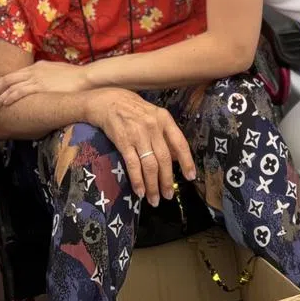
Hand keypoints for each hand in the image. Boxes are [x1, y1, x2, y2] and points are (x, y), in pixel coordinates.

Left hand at [0, 59, 93, 109]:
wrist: (84, 77)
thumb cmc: (74, 77)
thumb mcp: (57, 72)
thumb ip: (47, 76)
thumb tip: (42, 82)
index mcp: (38, 66)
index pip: (17, 73)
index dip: (4, 80)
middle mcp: (34, 71)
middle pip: (10, 78)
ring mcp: (36, 78)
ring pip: (12, 86)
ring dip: (0, 96)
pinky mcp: (39, 87)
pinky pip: (20, 92)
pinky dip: (10, 97)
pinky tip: (4, 103)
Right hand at [87, 88, 196, 206]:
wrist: (109, 101)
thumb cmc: (134, 109)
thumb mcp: (154, 115)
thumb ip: (164, 134)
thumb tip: (175, 158)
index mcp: (164, 119)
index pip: (180, 143)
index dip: (186, 161)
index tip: (190, 177)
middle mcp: (153, 126)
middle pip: (165, 159)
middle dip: (167, 181)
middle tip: (168, 196)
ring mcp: (138, 134)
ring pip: (150, 165)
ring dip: (153, 186)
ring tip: (154, 199)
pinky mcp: (124, 142)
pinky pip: (133, 165)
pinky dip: (138, 181)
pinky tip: (140, 192)